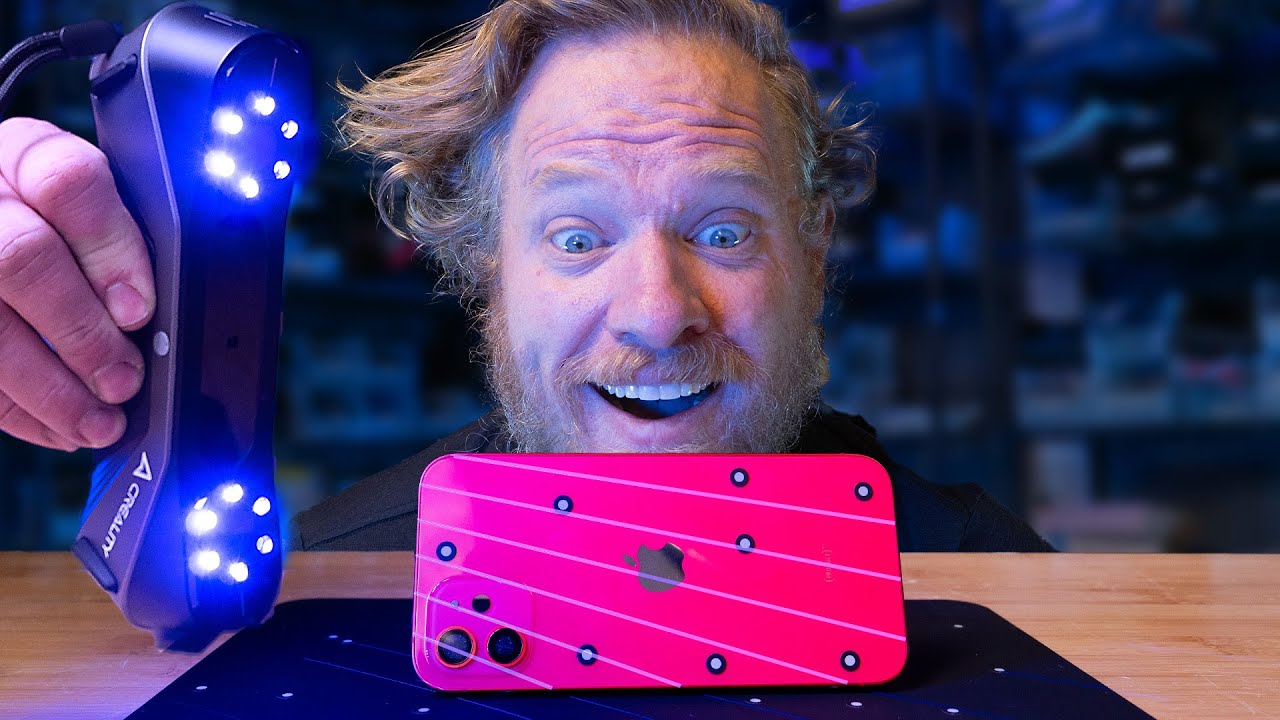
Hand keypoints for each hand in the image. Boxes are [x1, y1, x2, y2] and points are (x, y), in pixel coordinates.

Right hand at [0, 117, 154, 451]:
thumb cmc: (79, 232)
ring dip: (50, 387)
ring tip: (100, 421)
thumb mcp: (113, 213)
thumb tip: (224, 311)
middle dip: (82, 332)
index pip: (70, 181)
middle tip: (125, 380)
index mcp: (31, 156)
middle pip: (22, 257)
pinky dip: (20, 409)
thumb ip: (153, 244)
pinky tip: (62, 428)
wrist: (4, 225)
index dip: (111, 249)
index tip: (141, 309)